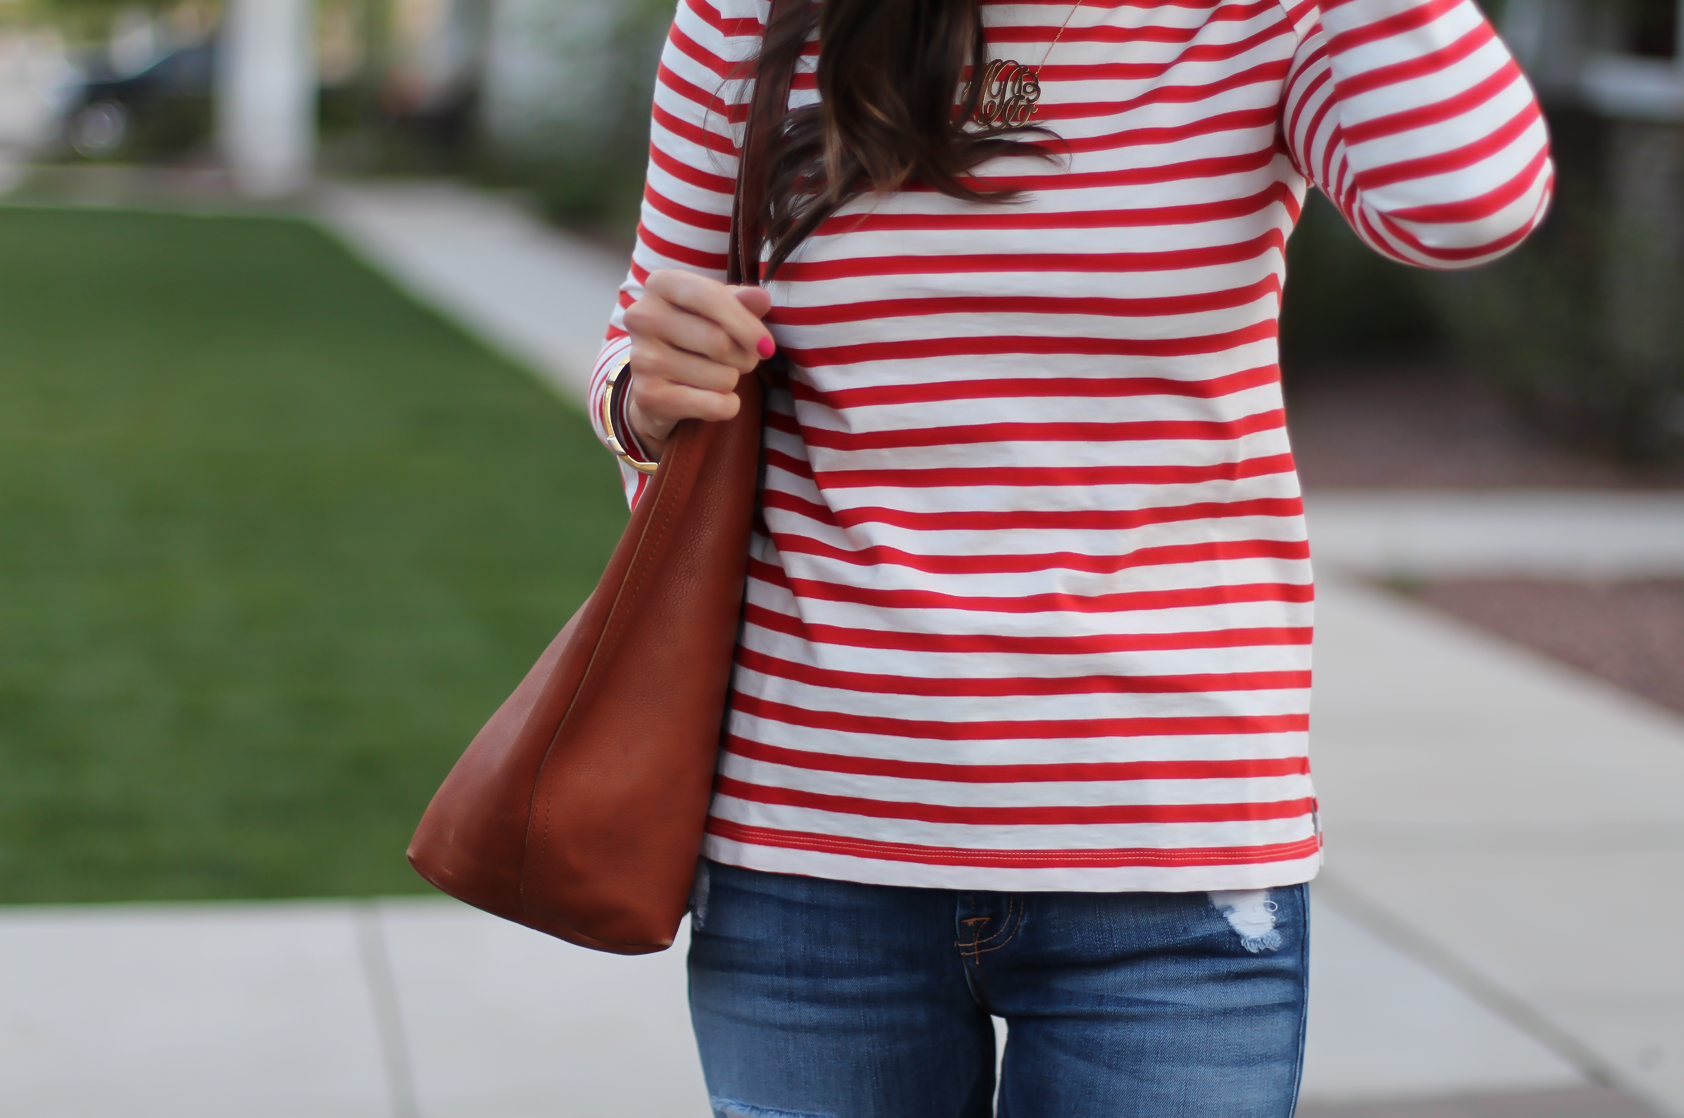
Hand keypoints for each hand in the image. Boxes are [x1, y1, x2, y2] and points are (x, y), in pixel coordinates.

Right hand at [621, 270, 774, 459]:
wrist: (658, 382)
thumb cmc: (695, 335)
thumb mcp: (719, 311)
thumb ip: (742, 302)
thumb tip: (761, 298)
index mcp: (662, 284)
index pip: (712, 297)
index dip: (747, 324)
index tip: (767, 347)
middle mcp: (643, 316)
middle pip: (719, 342)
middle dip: (744, 358)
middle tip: (739, 360)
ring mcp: (641, 358)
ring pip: (722, 377)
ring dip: (732, 381)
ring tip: (716, 376)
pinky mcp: (647, 395)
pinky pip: (714, 405)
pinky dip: (727, 406)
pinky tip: (713, 399)